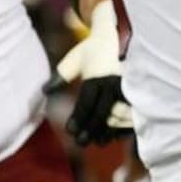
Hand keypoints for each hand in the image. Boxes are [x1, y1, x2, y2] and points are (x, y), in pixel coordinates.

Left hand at [53, 3, 132, 145]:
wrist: (113, 39)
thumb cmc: (89, 51)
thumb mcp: (73, 59)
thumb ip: (60, 75)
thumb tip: (45, 92)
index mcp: (98, 75)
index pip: (87, 101)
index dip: (79, 117)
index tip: (70, 131)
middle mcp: (114, 82)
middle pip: (102, 112)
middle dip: (92, 129)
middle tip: (80, 143)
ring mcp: (127, 88)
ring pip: (118, 116)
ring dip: (107, 130)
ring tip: (98, 142)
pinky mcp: (135, 92)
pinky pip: (130, 113)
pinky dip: (122, 126)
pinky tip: (113, 136)